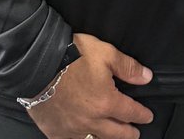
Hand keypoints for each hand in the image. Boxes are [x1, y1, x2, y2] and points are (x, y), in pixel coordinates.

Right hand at [28, 31, 153, 138]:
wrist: (37, 65)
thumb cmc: (72, 56)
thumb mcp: (105, 53)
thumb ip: (127, 67)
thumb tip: (146, 77)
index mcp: (106, 101)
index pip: (130, 112)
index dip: (141, 115)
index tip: (147, 117)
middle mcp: (92, 120)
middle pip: (116, 133)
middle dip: (128, 133)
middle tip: (135, 133)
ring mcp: (73, 129)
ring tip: (113, 137)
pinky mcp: (56, 132)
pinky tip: (85, 137)